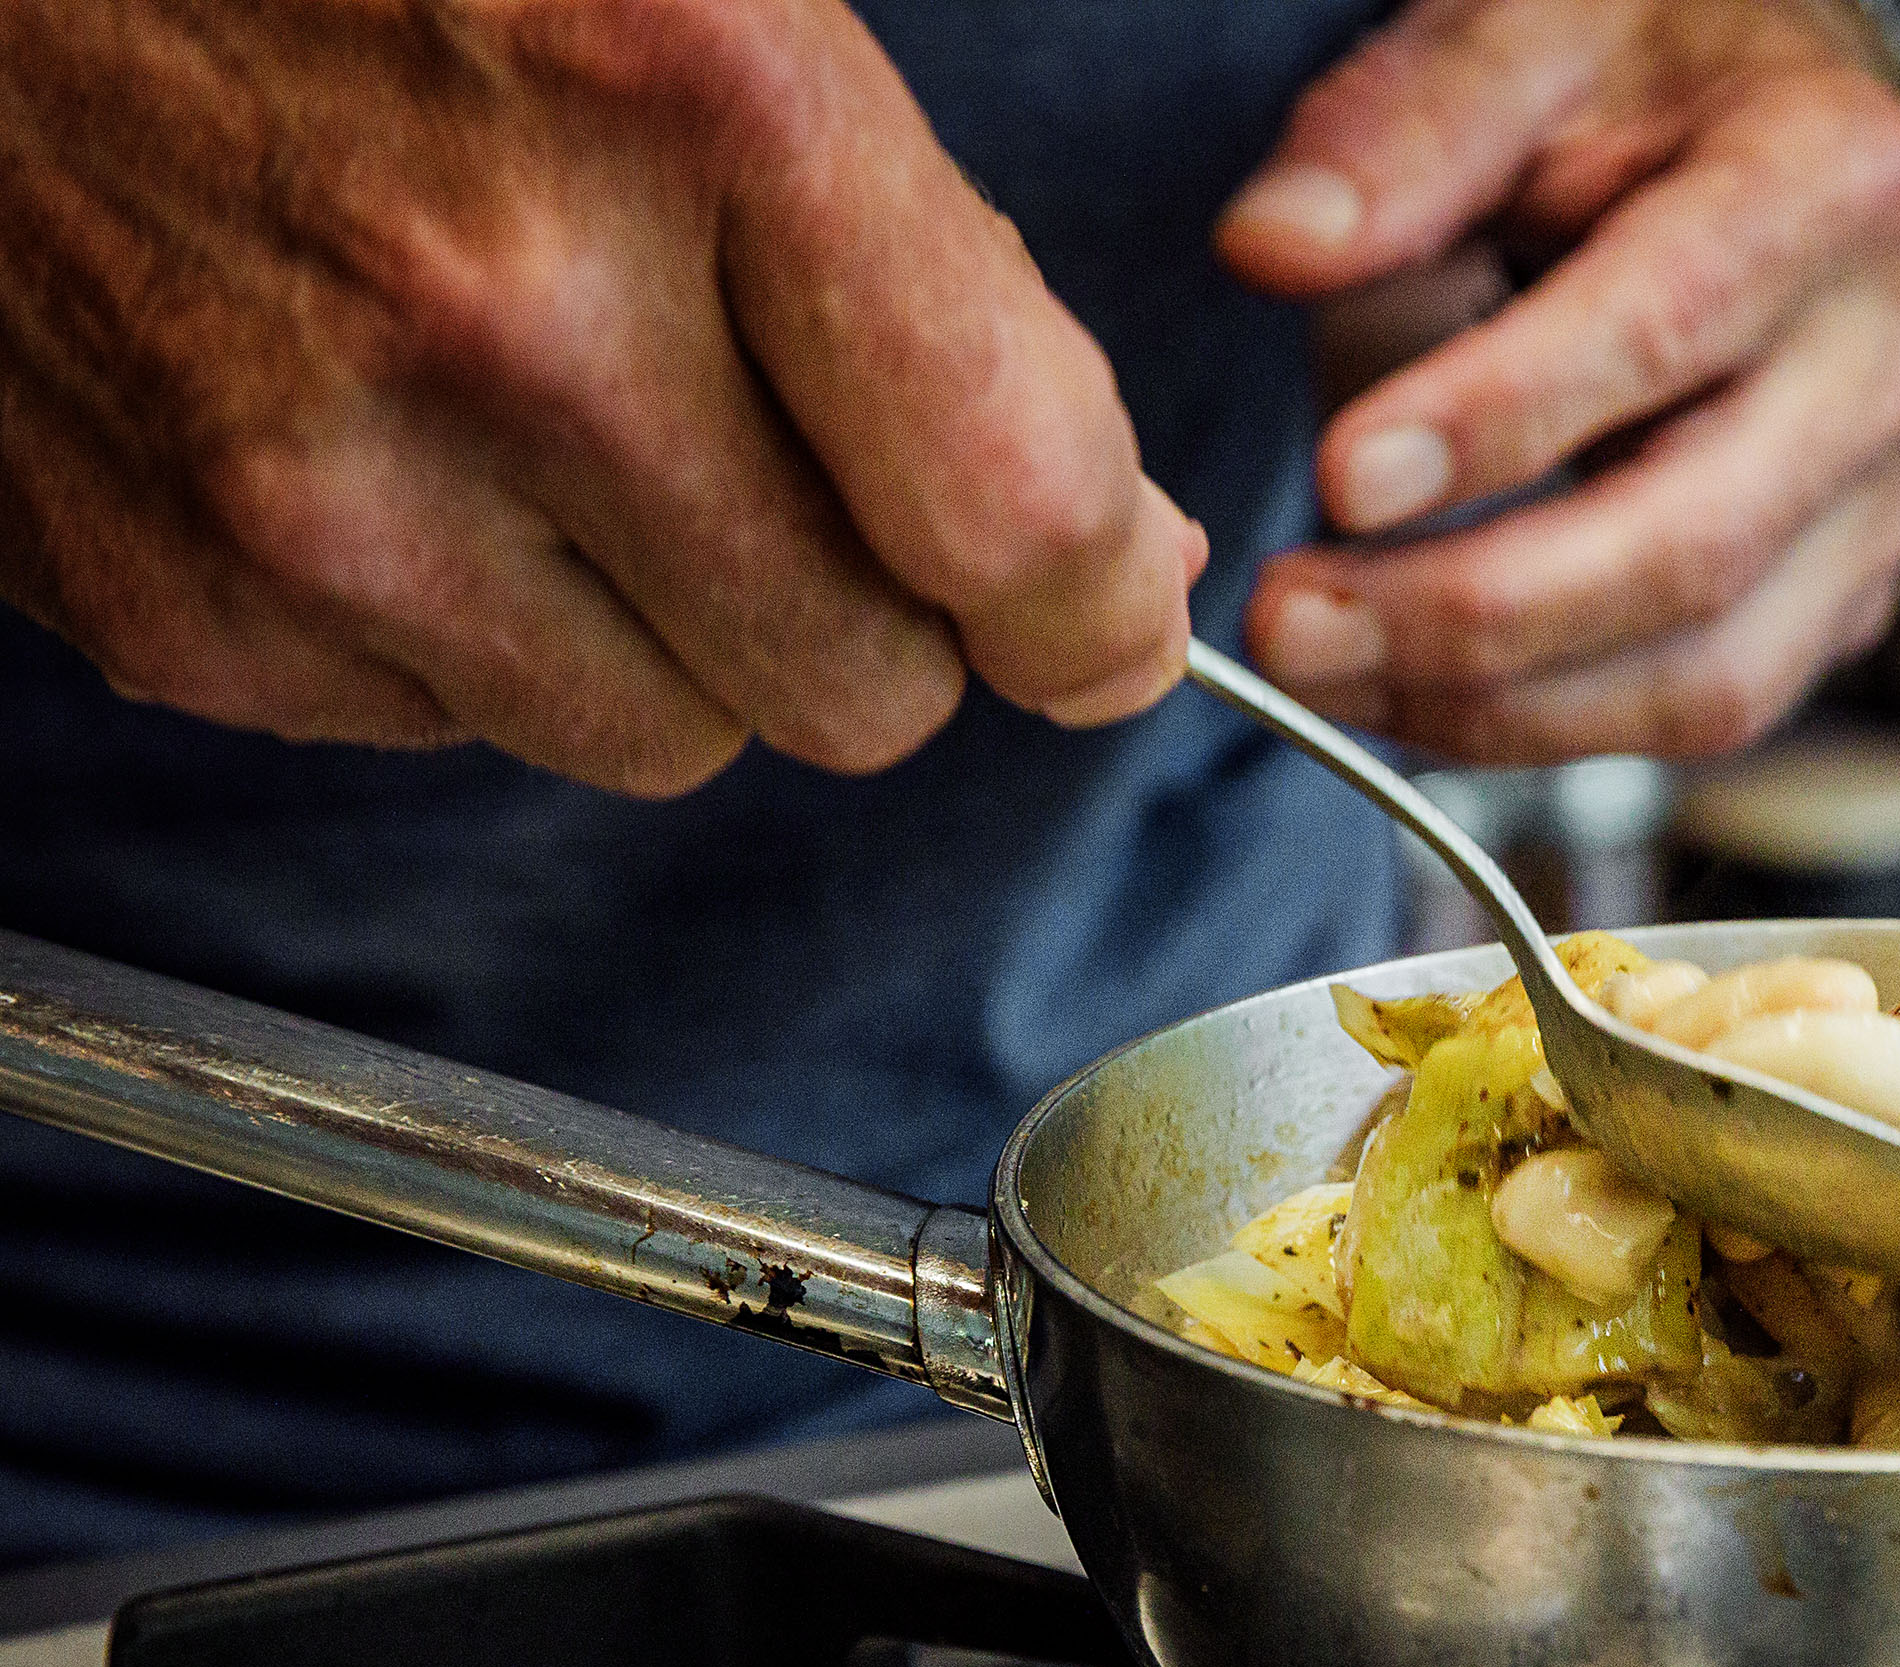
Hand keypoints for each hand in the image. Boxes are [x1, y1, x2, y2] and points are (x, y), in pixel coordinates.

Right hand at [0, 0, 1204, 794]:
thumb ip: (934, 277)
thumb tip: (1112, 562)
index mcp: (692, 91)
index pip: (1015, 506)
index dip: (1092, 606)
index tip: (1093, 612)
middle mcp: (506, 305)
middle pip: (863, 685)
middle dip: (865, 606)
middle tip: (766, 458)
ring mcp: (322, 477)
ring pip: (670, 737)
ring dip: (661, 629)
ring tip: (534, 419)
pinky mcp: (181, 602)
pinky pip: (456, 730)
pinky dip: (459, 624)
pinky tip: (369, 436)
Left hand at [1222, 0, 1899, 763]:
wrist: (1771, 136)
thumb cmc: (1645, 82)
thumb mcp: (1525, 37)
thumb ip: (1405, 133)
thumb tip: (1277, 245)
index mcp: (1833, 179)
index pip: (1665, 328)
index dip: (1500, 421)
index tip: (1340, 475)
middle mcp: (1886, 359)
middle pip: (1694, 545)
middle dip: (1473, 613)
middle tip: (1290, 620)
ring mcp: (1880, 497)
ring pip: (1709, 675)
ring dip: (1497, 706)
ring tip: (1325, 668)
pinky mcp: (1845, 595)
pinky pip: (1702, 708)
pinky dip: (1544, 725)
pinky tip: (1411, 688)